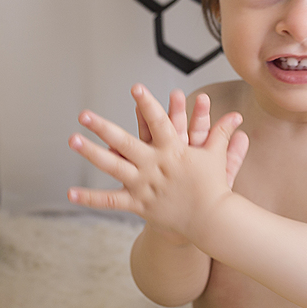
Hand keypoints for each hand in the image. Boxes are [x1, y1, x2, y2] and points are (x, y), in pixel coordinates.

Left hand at [68, 84, 246, 237]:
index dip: (147, 104)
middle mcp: (155, 165)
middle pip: (125, 142)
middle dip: (103, 127)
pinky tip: (70, 193)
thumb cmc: (213, 187)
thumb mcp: (216, 157)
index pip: (159, 122)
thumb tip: (236, 117)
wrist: (211, 220)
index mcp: (173, 151)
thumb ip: (221, 134)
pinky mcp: (139, 204)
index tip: (135, 87)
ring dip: (92, 153)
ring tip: (73, 140)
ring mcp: (144, 185)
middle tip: (84, 114)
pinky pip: (111, 201)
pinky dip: (90, 198)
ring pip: (113, 167)